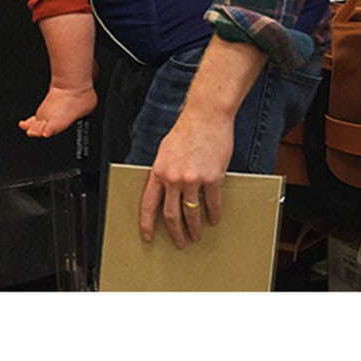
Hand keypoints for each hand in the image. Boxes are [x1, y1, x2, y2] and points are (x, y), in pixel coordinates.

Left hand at [138, 106, 232, 248]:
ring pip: (192, 214)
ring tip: (197, 236)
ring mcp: (192, 179)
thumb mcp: (166, 151)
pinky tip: (214, 220)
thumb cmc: (187, 131)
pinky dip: (213, 215)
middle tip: (180, 243)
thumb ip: (164, 171)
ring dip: (195, 229)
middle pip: (171, 214)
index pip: (148, 204)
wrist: (206, 117)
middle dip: (175, 233)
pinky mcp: (212, 178)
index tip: (148, 237)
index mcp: (158, 171)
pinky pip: (212, 204)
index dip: (147, 223)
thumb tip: (164, 190)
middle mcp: (173, 177)